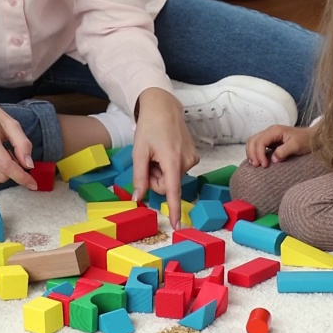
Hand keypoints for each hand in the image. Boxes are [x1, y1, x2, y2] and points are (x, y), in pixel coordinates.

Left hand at [131, 87, 198, 229]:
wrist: (164, 107)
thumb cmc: (149, 127)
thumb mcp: (139, 152)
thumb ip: (139, 177)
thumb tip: (138, 198)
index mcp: (172, 160)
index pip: (173, 191)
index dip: (174, 210)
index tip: (178, 226)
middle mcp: (186, 161)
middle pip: (167, 185)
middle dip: (155, 178)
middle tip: (148, 160)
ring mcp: (192, 158)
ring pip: (172, 178)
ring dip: (161, 170)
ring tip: (157, 152)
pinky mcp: (194, 156)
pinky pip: (177, 170)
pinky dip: (169, 165)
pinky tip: (165, 150)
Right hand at [245, 124, 311, 166]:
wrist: (311, 137)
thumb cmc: (305, 140)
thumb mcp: (296, 146)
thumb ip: (284, 151)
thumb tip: (273, 159)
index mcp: (275, 131)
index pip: (260, 141)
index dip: (259, 153)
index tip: (264, 165)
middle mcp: (269, 131)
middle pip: (253, 140)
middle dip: (252, 153)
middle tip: (257, 166)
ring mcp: (269, 135)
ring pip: (253, 142)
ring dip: (251, 153)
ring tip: (255, 164)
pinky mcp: (270, 141)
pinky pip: (257, 145)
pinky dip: (254, 152)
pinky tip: (257, 160)